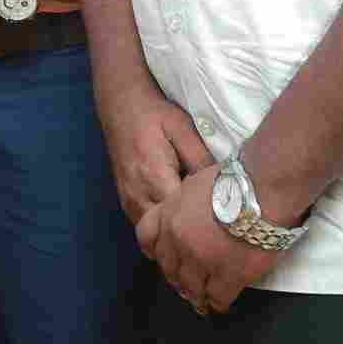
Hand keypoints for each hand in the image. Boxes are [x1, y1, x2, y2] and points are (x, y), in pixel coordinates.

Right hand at [103, 92, 214, 225]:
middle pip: (166, 233)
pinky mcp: (125, 202)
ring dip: (174, 237)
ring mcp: (128, 201)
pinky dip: (162, 232)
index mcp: (154, 176)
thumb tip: (221, 187)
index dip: (203, 223)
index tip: (222, 221)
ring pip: (154, 236)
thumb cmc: (154, 115)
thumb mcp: (182, 128)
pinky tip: (180, 226)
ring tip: (199, 233)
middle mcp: (138, 195)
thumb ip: (200, 159)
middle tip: (215, 234)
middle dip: (190, 236)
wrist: (120, 106)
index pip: (181, 217)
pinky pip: (145, 229)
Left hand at [139, 163, 278, 314]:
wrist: (262, 191)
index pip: (146, 236)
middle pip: (170, 268)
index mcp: (170, 212)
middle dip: (178, 278)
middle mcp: (178, 238)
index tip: (164, 257)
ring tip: (202, 300)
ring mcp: (201, 259)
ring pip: (191, 287)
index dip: (156, 250)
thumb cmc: (237, 181)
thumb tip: (192, 213)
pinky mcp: (227, 275)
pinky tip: (220, 303)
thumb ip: (187, 203)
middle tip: (186, 284)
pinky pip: (217, 297)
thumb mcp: (197, 182)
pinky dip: (218, 303)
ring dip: (196, 295)